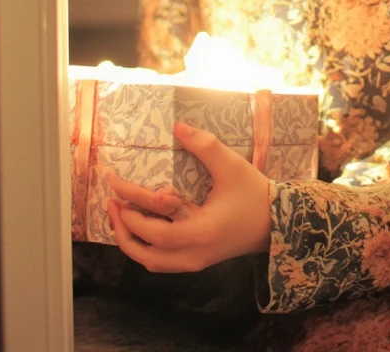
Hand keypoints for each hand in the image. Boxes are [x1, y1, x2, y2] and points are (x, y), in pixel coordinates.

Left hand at [107, 121, 271, 272]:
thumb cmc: (254, 194)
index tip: (116, 189)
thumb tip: (178, 127)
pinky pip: (163, 261)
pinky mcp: (198, 260)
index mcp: (200, 232)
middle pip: (145, 255)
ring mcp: (195, 261)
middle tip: (111, 204)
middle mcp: (193, 253)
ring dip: (132, 241)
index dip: (131, 213)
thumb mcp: (231, 165)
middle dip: (122, 230)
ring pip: (152, 262)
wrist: (277, 223)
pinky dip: (146, 246)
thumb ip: (205, 145)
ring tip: (121, 216)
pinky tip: (142, 226)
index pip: (154, 232)